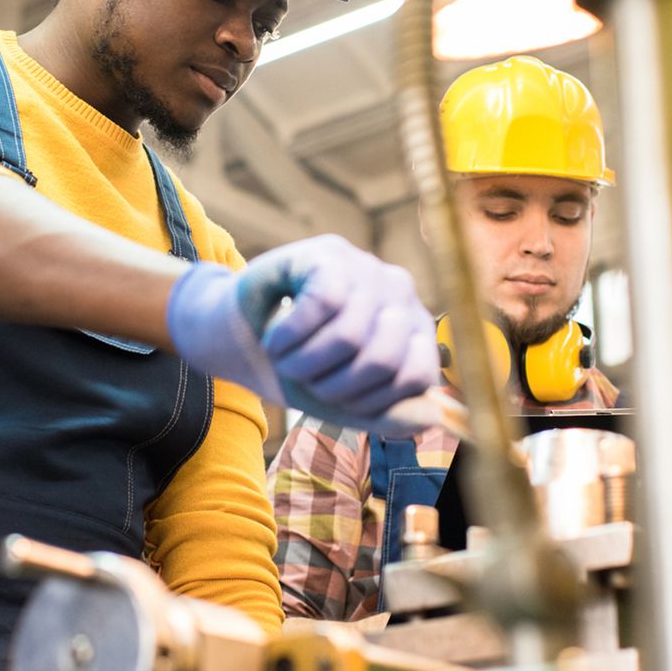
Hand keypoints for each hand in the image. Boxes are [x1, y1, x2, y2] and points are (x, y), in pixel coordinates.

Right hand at [166, 235, 440, 433]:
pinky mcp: (330, 253)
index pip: (417, 378)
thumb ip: (387, 414)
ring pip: (348, 335)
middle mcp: (401, 293)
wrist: (240, 336)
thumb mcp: (344, 401)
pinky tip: (274, 337)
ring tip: (283, 358)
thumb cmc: (299, 367)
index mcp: (415, 331)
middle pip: (380, 360)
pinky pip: (321, 305)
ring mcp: (368, 268)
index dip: (371, 402)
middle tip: (302, 377)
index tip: (336, 400)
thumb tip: (431, 416)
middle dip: (330, 386)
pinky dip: (287, 336)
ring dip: (302, 363)